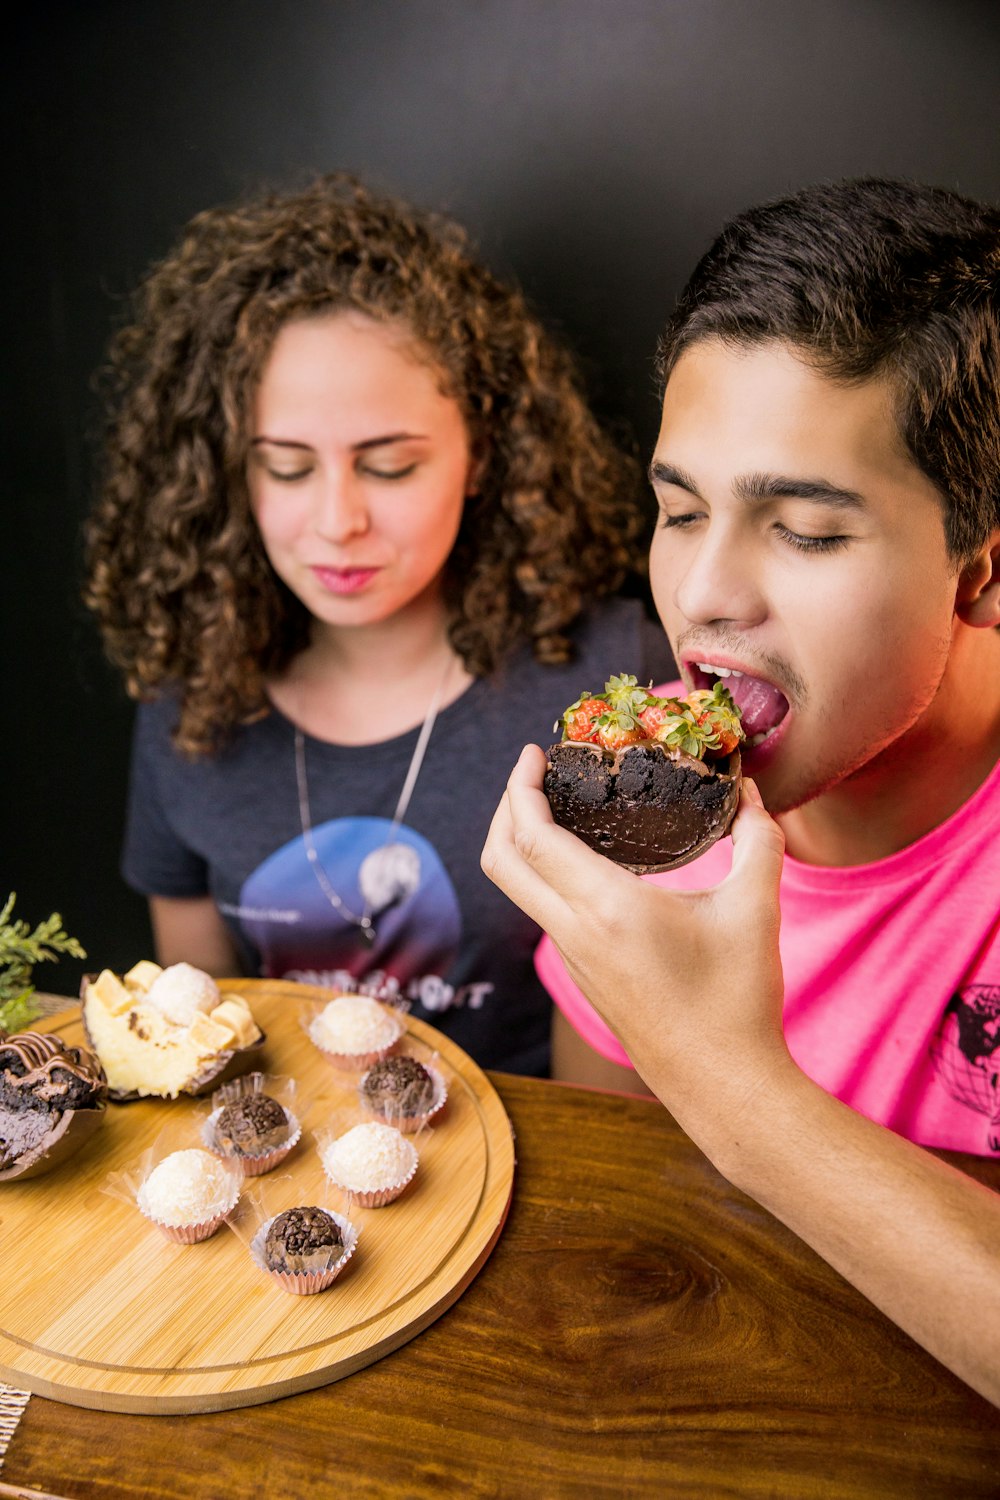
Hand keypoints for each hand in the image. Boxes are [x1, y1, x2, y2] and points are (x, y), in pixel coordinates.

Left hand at [482, 745, 792, 1134]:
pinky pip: (545, 911)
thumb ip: (758, 840)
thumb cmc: (737, 1000)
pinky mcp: (584, 976)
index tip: (535, 752)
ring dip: (522, 842)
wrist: (722, 1085)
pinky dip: (545, 872)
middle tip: (534, 773)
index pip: (532, 837)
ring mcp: (574, 958)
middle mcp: (574, 932)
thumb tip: (751, 794)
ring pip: (519, 889)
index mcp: (605, 908)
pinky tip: (585, 859)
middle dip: (505, 808)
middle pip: (501, 860)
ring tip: (559, 806)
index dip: (521, 787)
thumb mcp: (757, 908)